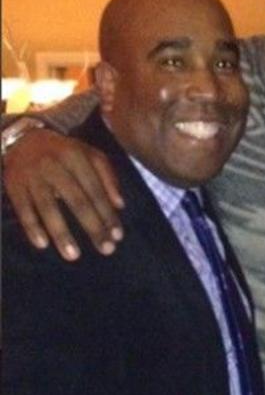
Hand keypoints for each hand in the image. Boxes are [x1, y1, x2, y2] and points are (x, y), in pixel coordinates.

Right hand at [3, 128, 123, 260]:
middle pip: (76, 200)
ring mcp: (32, 176)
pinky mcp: (14, 184)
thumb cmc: (65, 153)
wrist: (23, 138)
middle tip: (106, 250)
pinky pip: (23, 208)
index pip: (95, 190)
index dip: (107, 214)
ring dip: (61, 233)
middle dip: (93, 227)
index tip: (117, 236)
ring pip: (48, 207)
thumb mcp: (90, 155)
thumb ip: (108, 177)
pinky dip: (31, 227)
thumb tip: (120, 205)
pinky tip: (42, 245)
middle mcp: (54, 165)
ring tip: (73, 256)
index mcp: (76, 157)